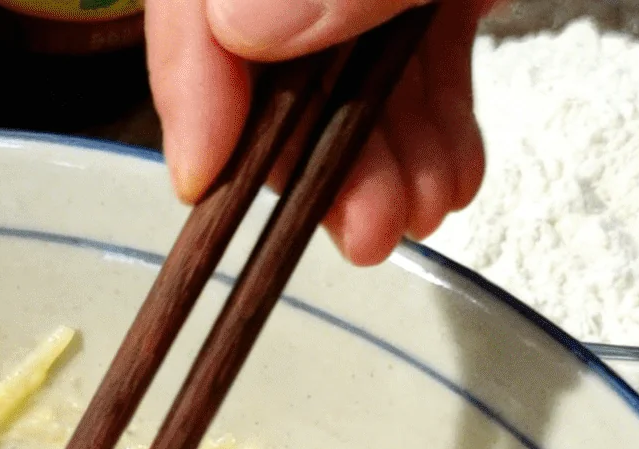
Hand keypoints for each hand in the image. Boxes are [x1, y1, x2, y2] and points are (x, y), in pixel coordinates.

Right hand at [144, 0, 495, 265]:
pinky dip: (428, 116)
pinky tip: (449, 175)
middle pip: (268, 48)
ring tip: (420, 214)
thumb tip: (240, 26)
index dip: (189, 88)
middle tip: (361, 231)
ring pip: (347, 62)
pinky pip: (416, 50)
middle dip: (312, 150)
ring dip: (380, 153)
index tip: (202, 182)